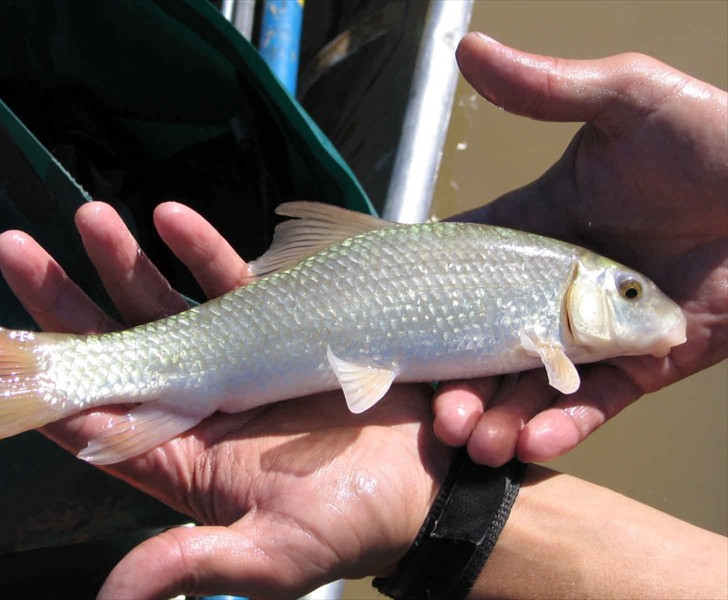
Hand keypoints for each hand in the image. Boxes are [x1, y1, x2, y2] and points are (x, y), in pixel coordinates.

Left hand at [0, 201, 453, 598]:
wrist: (424, 482)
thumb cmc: (351, 524)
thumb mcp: (272, 556)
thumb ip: (194, 561)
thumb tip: (112, 597)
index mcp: (179, 461)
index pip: (92, 419)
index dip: (43, 383)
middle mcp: (194, 407)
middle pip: (113, 348)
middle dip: (64, 300)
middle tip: (16, 246)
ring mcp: (232, 364)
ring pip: (163, 306)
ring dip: (124, 262)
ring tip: (91, 216)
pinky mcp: (276, 332)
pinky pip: (229, 284)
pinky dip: (200, 251)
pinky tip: (174, 217)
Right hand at [432, 33, 726, 464]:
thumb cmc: (716, 137)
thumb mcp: (624, 101)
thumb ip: (546, 89)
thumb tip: (465, 50)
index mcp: (545, 232)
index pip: (473, 268)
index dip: (434, 298)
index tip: (392, 327)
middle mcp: (564, 288)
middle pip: (495, 342)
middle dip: (461, 380)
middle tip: (437, 411)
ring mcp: (604, 332)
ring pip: (539, 383)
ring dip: (502, 414)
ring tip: (473, 438)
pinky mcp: (650, 364)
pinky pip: (600, 400)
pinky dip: (566, 422)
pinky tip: (529, 441)